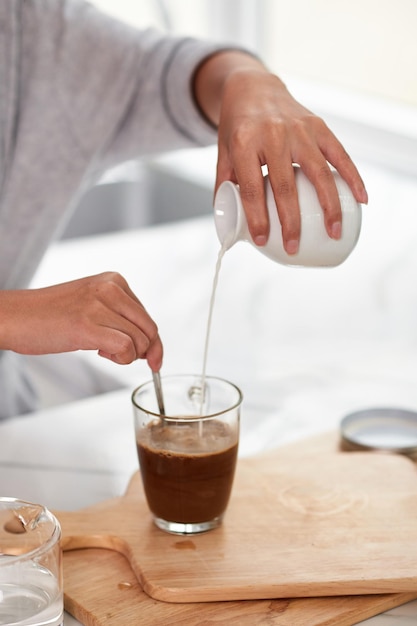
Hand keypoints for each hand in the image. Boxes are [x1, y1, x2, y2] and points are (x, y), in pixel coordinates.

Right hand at [0, 272, 162, 370]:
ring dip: (127, 356)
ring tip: (102, 351)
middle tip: (121, 357)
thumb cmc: (51, 315)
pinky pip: (126, 348)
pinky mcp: (87, 325)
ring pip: (139, 341)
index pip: (148, 317)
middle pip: (149, 330)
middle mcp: (110, 288)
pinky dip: (120, 358)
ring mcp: (98, 306)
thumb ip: (120, 317)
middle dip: (144, 352)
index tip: (152, 359)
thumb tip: (149, 345)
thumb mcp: (93, 305)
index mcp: (114, 280)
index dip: (152, 343)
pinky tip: (100, 353)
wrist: (15, 317)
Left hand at [194, 51, 367, 253]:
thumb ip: (225, 186)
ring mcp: (299, 129)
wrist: (254, 87)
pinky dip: (353, 178)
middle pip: (286, 187)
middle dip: (291, 222)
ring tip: (334, 232)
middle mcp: (273, 134)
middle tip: (293, 247)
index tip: (262, 240)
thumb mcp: (223, 154)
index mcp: (245, 142)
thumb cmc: (238, 127)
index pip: (253, 188)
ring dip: (329, 206)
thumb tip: (229, 224)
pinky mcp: (319, 126)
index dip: (258, 218)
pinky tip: (362, 199)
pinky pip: (340, 155)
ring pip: (319, 173)